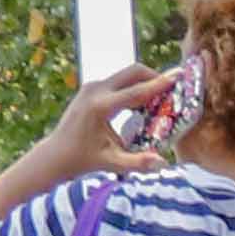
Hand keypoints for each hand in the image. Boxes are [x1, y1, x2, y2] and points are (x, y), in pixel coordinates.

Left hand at [27, 59, 179, 188]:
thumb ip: (138, 163)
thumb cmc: (84, 159)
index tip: (177, 76)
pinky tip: (141, 106)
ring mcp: (92, 87)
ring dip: (144, 83)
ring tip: (160, 101)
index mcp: (101, 106)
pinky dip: (134, 88)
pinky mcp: (91, 89)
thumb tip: (162, 163)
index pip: (137, 91)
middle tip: (172, 89)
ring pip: (126, 75)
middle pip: (132, 72)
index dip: (159, 84)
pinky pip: (118, 82)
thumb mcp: (112, 163)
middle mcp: (95, 90)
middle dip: (154, 77)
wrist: (57, 153)